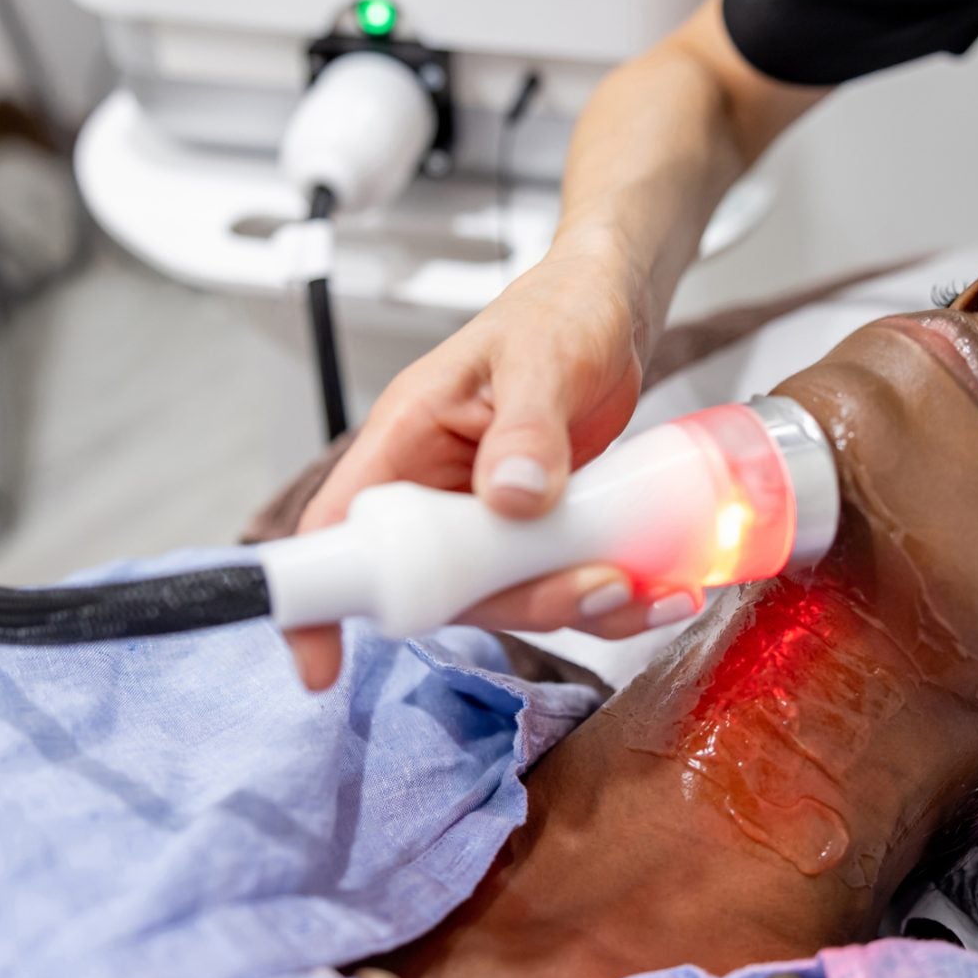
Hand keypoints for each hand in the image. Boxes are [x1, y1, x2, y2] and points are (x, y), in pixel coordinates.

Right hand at [283, 243, 699, 689]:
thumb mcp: (542, 358)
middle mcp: (435, 491)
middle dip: (520, 603)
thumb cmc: (558, 310)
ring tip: (644, 587)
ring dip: (577, 606)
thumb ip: (528, 425)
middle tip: (597, 585)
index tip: (320, 669)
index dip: (316, 604)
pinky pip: (557, 582)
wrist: (610, 308)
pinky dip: (609, 597)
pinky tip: (661, 588)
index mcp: (403, 443)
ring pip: (508, 597)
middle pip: (442, 587)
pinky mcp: (535, 532)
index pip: (334, 529)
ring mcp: (485, 518)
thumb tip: (514, 498)